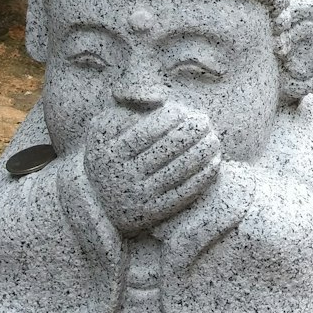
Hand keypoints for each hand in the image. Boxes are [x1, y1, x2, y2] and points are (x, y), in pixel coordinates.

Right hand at [84, 105, 221, 235]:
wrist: (97, 202)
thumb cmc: (107, 154)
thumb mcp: (101, 129)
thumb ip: (125, 109)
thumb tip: (158, 100)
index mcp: (111, 154)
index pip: (144, 133)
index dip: (167, 119)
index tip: (182, 109)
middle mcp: (124, 177)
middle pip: (165, 150)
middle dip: (190, 132)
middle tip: (205, 120)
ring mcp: (140, 197)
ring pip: (178, 171)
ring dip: (201, 152)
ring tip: (214, 138)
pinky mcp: (154, 213)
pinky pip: (183, 193)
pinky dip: (202, 177)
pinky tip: (214, 162)